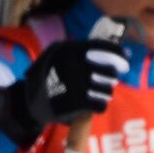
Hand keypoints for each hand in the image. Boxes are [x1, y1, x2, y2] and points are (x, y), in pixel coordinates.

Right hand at [0, 39, 128, 146]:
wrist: (27, 103)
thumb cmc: (47, 77)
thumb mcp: (56, 54)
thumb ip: (84, 50)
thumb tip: (122, 51)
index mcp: (69, 49)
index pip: (103, 47)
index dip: (118, 53)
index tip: (126, 59)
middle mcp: (73, 63)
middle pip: (110, 71)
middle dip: (111, 78)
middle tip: (105, 82)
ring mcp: (74, 81)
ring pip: (108, 89)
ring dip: (105, 93)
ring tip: (96, 94)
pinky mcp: (76, 101)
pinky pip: (101, 104)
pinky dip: (99, 106)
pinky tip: (92, 105)